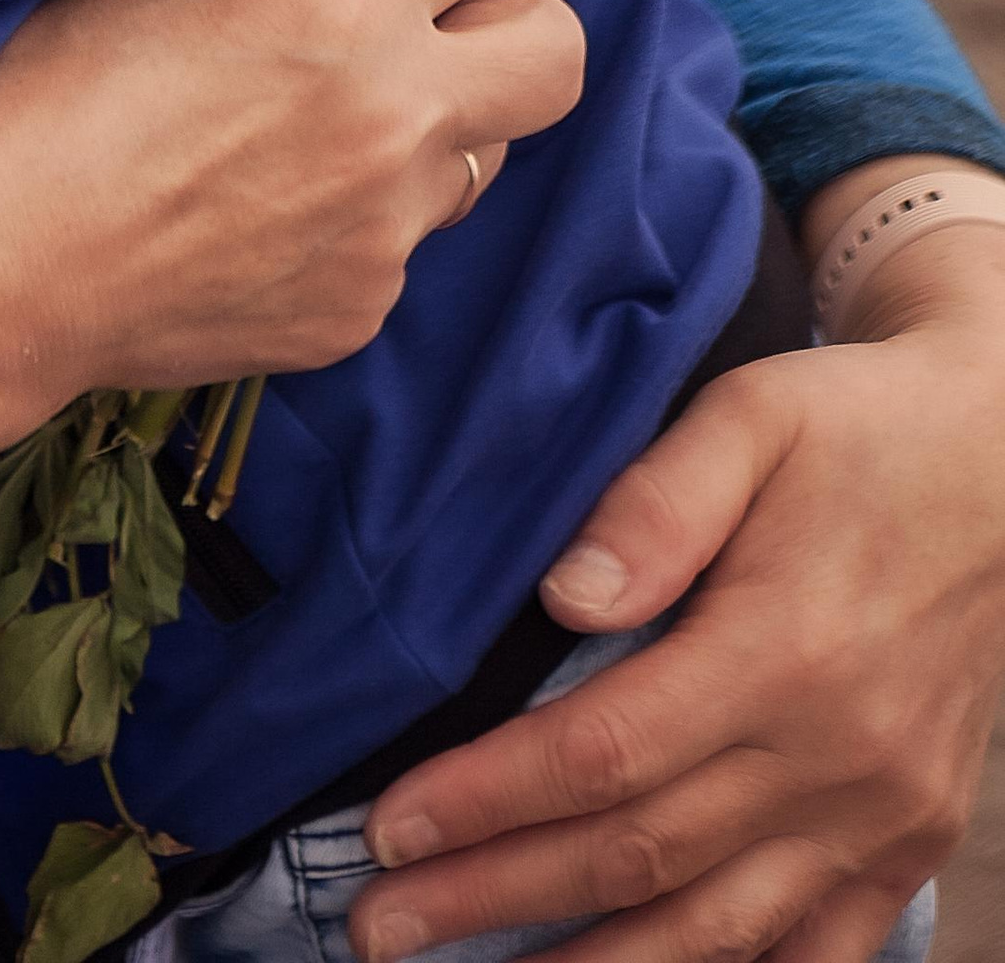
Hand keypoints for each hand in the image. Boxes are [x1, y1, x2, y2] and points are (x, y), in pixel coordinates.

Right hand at [0, 0, 581, 559]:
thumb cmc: (43, 84)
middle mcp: (396, 116)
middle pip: (559, 51)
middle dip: (506, 18)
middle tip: (422, 15)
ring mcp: (387, 231)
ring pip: (479, 157)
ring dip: (429, 125)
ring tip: (315, 125)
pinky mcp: (356, 314)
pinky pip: (399, 246)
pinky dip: (357, 218)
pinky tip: (257, 210)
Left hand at [353, 219, 1004, 962]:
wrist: (1002, 462)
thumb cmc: (857, 430)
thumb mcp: (753, 414)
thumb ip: (657, 499)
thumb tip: (563, 594)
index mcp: (784, 651)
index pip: (603, 754)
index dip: (488, 800)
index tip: (389, 825)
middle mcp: (837, 758)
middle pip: (638, 857)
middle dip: (494, 898)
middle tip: (379, 924)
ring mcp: (882, 818)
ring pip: (716, 935)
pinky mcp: (910, 844)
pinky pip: (814, 954)